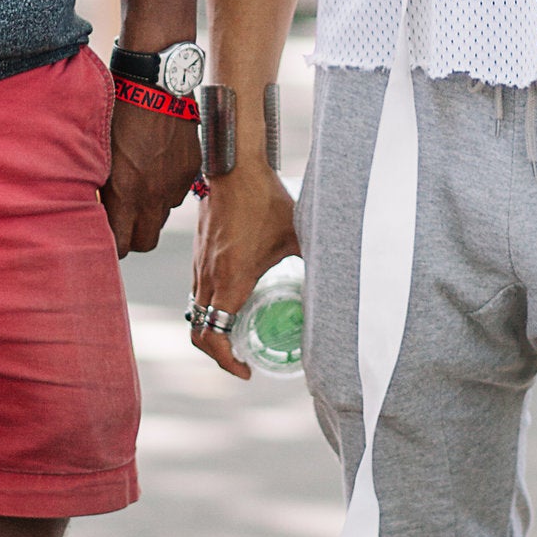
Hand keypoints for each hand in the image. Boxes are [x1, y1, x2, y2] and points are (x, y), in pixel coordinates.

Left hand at [100, 96, 199, 256]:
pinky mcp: (191, 169)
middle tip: (123, 220)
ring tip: (139, 184)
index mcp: (126, 194)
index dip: (113, 246)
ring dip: (151, 209)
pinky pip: (178, 192)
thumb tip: (98, 210)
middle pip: (146, 243)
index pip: (121, 246)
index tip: (107, 235)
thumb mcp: (97, 153)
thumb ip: (101, 188)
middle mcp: (154, 196)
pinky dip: (167, 187)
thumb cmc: (117, 113)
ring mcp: (176, 184)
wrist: (154, 84)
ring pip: (163, 215)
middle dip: (133, 237)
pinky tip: (156, 165)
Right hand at [189, 160, 298, 380]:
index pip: (212, 336)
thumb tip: (340, 280)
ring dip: (214, 329)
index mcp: (230, 281)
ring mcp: (199, 265)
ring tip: (242, 334)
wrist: (233, 167)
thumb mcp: (297, 235)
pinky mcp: (199, 253)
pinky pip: (198, 291)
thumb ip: (315, 260)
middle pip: (199, 331)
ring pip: (196, 312)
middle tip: (243, 359)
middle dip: (218, 353)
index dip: (225, 362)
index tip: (246, 370)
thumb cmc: (266, 200)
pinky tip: (236, 300)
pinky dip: (211, 307)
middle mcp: (208, 278)